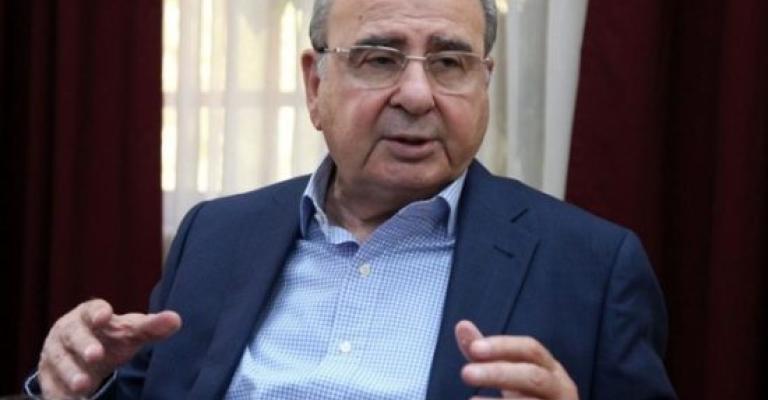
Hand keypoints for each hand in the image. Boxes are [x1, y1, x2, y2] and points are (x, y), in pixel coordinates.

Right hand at [38, 299, 181, 398]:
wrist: (84, 354)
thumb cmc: (112, 337)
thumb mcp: (132, 332)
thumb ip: (152, 327)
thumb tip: (176, 320)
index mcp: (89, 315)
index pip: (92, 308)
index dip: (98, 311)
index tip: (105, 317)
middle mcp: (68, 331)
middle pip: (74, 335)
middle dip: (84, 345)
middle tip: (96, 356)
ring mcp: (55, 353)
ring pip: (60, 361)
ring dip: (71, 373)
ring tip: (84, 386)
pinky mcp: (48, 376)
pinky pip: (51, 385)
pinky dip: (60, 394)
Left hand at [455, 320, 577, 398]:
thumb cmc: (528, 397)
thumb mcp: (511, 373)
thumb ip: (486, 354)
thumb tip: (462, 325)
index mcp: (550, 368)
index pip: (530, 349)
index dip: (502, 347)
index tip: (474, 349)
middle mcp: (560, 388)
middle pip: (533, 376)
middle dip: (499, 373)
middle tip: (466, 373)